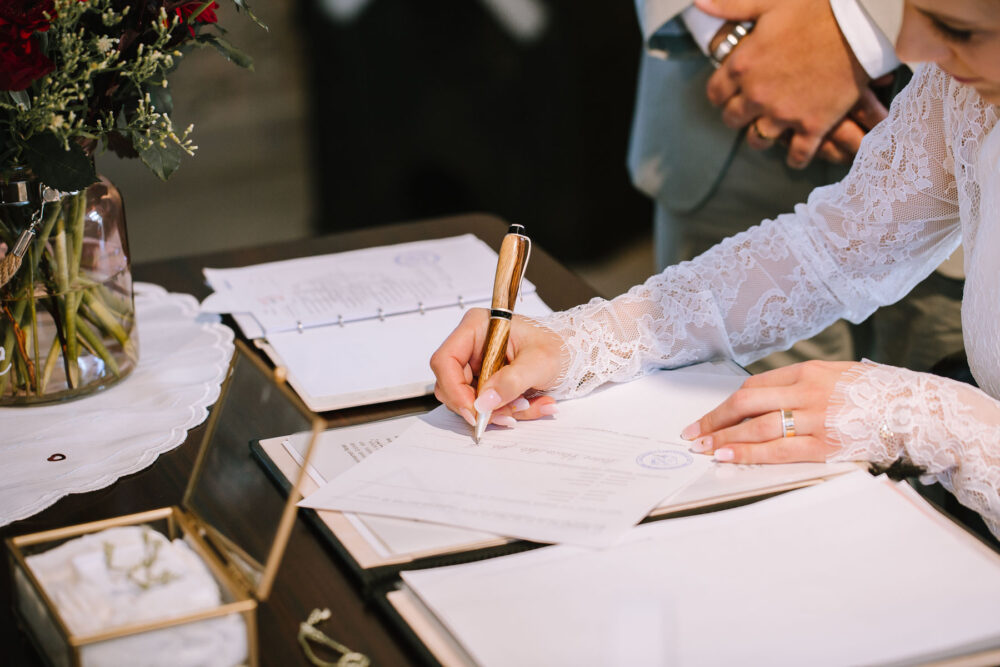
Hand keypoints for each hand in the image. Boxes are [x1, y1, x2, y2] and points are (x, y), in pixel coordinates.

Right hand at [429, 308, 563, 427]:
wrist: (571, 353)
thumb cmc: (557, 346)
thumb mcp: (539, 362)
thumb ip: (512, 381)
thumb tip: (485, 401)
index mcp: (477, 327)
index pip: (445, 360)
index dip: (453, 389)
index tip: (473, 410)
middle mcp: (471, 345)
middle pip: (451, 384)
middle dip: (479, 405)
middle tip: (507, 413)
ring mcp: (476, 364)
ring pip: (467, 399)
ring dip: (496, 410)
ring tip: (527, 404)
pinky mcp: (485, 380)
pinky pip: (484, 404)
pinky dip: (505, 411)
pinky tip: (528, 404)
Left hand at [680, 360, 860, 462]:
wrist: (917, 410)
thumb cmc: (875, 394)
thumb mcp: (837, 376)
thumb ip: (802, 385)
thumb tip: (765, 400)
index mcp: (808, 371)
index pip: (754, 386)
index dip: (728, 403)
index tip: (710, 415)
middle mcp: (807, 391)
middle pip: (747, 402)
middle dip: (715, 418)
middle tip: (693, 431)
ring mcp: (815, 419)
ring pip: (757, 426)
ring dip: (724, 436)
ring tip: (702, 445)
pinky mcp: (825, 445)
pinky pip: (778, 449)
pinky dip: (748, 451)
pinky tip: (727, 454)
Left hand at [697, 0, 870, 168]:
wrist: (863, 25)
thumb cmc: (816, 9)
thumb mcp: (769, 2)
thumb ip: (730, 6)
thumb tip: (698, 1)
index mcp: (742, 66)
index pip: (715, 93)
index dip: (720, 94)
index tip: (728, 93)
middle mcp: (757, 95)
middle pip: (732, 119)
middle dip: (738, 114)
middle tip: (750, 109)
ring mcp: (784, 114)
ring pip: (758, 140)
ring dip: (761, 136)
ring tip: (769, 129)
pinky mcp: (813, 125)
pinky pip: (798, 155)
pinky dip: (797, 157)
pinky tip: (797, 153)